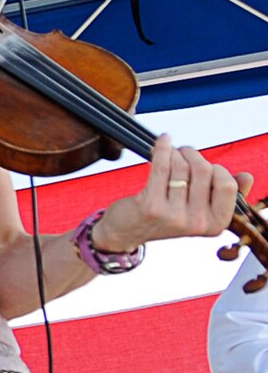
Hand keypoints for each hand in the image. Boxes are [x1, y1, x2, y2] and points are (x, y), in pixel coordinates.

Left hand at [90, 134, 247, 251]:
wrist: (127, 232)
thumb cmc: (167, 215)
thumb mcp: (199, 210)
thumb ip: (225, 195)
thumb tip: (246, 177)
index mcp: (215, 224)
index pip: (228, 186)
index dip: (217, 170)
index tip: (205, 166)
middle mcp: (197, 223)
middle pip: (204, 171)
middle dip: (193, 155)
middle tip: (183, 153)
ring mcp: (174, 216)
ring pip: (182, 167)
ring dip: (176, 153)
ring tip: (170, 153)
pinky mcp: (151, 206)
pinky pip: (162, 166)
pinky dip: (163, 148)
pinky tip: (163, 140)